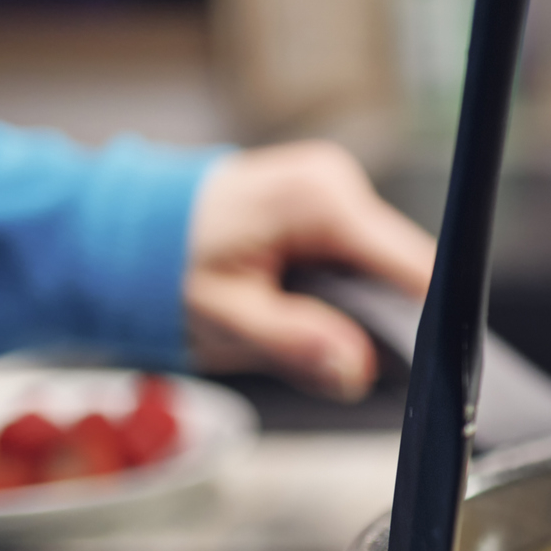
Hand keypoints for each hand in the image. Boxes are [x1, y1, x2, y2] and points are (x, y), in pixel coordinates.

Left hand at [184, 140, 434, 400]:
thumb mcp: (225, 316)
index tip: (421, 366)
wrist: (124, 230)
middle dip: (382, 319)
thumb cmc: (167, 264)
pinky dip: (345, 289)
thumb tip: (357, 368)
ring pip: (385, 266)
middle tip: (335, 356)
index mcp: (320, 201)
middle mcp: (335, 181)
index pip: (413, 267)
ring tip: (305, 321)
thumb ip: (295, 343)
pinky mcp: (325, 201)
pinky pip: (362, 256)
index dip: (426, 321)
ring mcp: (332, 186)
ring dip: (361, 305)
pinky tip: (305, 302)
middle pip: (405, 269)